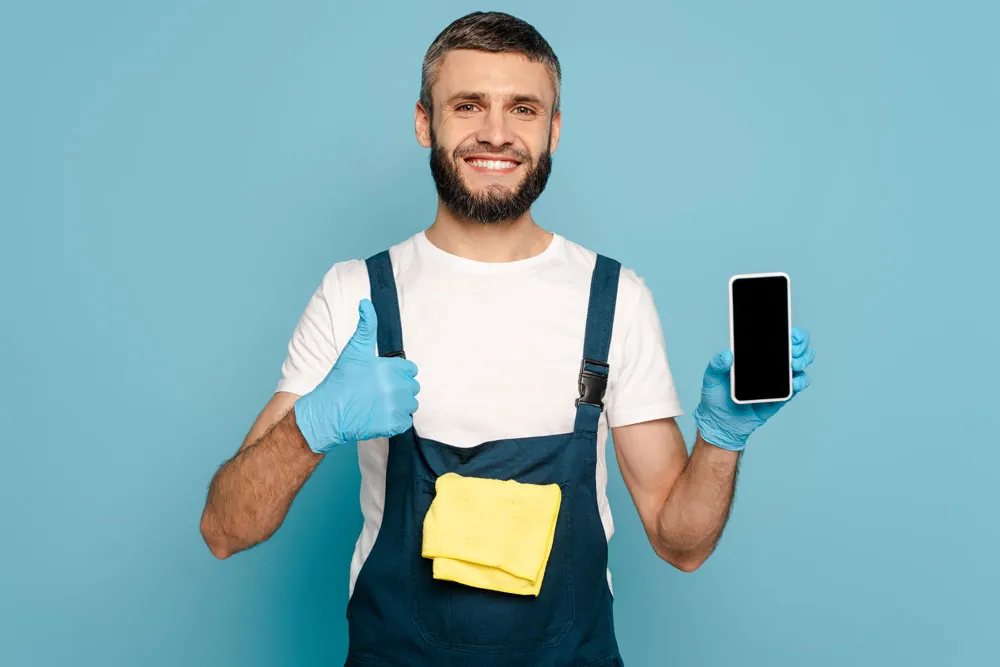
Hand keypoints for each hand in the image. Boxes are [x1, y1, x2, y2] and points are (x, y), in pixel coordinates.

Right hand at [293, 299, 419, 452]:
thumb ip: (366, 326)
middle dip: (400, 389)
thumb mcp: (354, 350)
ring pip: (410, 405)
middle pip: (412, 388)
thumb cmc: (340, 381)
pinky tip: (380, 417)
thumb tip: (366, 302)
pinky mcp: (392, 425)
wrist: (327, 413)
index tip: (384, 378)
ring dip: (399, 405)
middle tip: (379, 393)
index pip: (411, 370)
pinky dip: (396, 421)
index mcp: (390, 368)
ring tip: (379, 404)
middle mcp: (396, 387)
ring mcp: (395, 407)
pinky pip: (405, 421)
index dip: (398, 373)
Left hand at [692, 327, 814, 450]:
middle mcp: (769, 365)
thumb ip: (716, 364)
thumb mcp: (711, 377)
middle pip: (796, 349)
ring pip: (800, 366)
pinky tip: (794, 382)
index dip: (790, 333)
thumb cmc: (716, 397)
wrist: (720, 423)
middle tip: (792, 351)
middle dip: (801, 346)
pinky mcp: (780, 397)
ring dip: (803, 361)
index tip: (791, 334)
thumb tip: (727, 354)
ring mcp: (777, 380)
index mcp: (754, 355)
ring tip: (794, 364)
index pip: (777, 338)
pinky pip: (796, 387)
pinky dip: (800, 382)